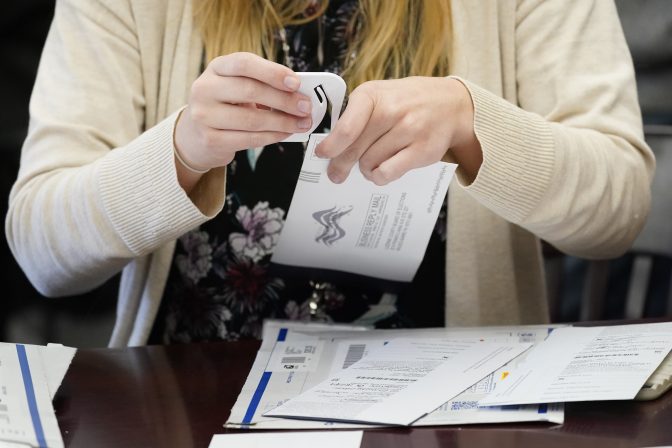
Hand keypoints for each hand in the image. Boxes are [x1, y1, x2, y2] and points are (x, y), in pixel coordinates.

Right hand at [174, 52, 312, 171]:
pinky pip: (249, 139)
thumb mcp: (237, 86)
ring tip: (301, 123)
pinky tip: (285, 133)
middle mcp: (205, 88)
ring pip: (252, 119)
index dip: (272, 72)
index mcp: (216, 68)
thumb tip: (299, 93)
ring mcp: (204, 115)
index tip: (295, 83)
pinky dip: (272, 136)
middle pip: (250, 91)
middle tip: (305, 107)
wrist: (196, 134)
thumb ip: (263, 84)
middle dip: (284, 100)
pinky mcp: (210, 139)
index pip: (244, 63)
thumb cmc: (226, 106)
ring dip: (283, 122)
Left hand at [316, 76, 481, 184]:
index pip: (346, 128)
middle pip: (355, 149)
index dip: (331, 146)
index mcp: (373, 94)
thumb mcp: (379, 95)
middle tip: (336, 174)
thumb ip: (355, 116)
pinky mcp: (423, 150)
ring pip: (369, 163)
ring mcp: (410, 130)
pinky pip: (388, 173)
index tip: (322, 154)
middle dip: (341, 165)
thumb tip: (331, 147)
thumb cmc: (408, 101)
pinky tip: (381, 170)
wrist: (452, 104)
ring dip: (364, 169)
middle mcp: (392, 110)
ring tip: (368, 163)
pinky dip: (379, 176)